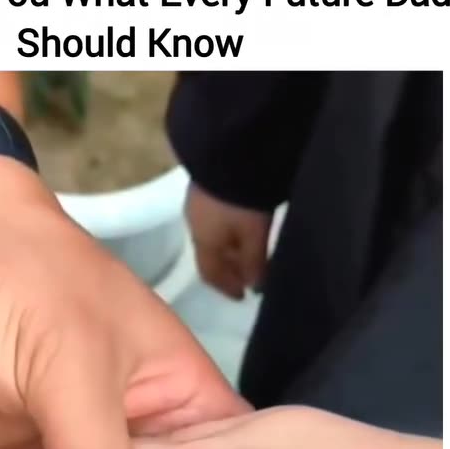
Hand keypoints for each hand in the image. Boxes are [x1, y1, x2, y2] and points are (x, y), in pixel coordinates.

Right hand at [185, 183, 271, 299]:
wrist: (233, 152)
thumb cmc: (242, 202)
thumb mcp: (253, 235)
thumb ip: (254, 263)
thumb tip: (254, 286)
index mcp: (203, 241)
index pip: (209, 273)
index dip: (225, 286)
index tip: (242, 295)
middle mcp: (194, 223)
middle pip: (210, 253)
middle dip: (229, 266)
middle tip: (249, 273)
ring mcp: (198, 201)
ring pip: (213, 234)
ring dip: (230, 246)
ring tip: (249, 249)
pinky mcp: (208, 184)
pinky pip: (216, 218)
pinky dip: (229, 228)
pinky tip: (244, 225)